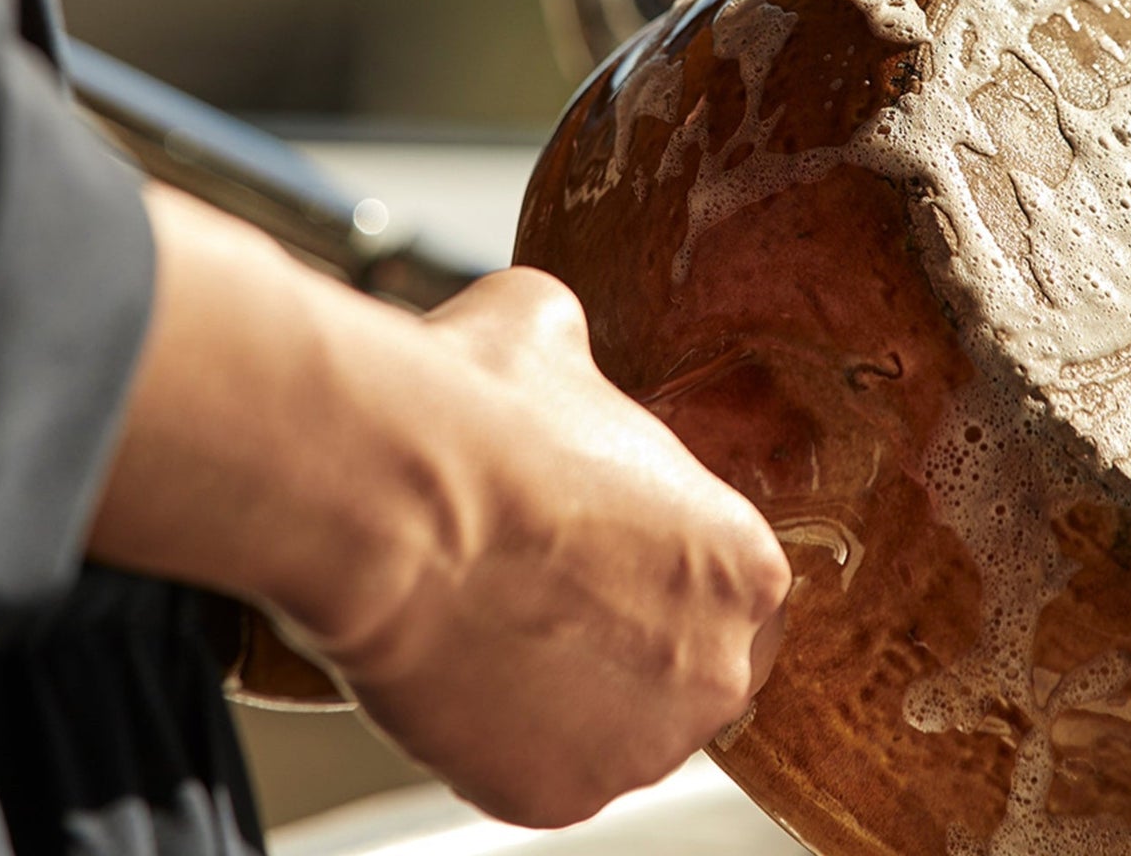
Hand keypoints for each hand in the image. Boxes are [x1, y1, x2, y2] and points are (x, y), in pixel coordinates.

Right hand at [318, 269, 792, 826]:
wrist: (389, 499)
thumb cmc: (481, 412)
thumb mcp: (554, 334)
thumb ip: (585, 371)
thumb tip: (556, 355)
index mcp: (742, 560)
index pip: (730, 582)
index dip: (662, 562)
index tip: (606, 547)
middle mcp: (716, 666)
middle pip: (687, 664)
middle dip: (630, 632)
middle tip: (552, 589)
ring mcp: (636, 745)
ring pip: (616, 724)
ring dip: (572, 687)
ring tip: (496, 622)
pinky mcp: (551, 796)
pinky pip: (539, 769)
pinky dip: (504, 733)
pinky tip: (462, 666)